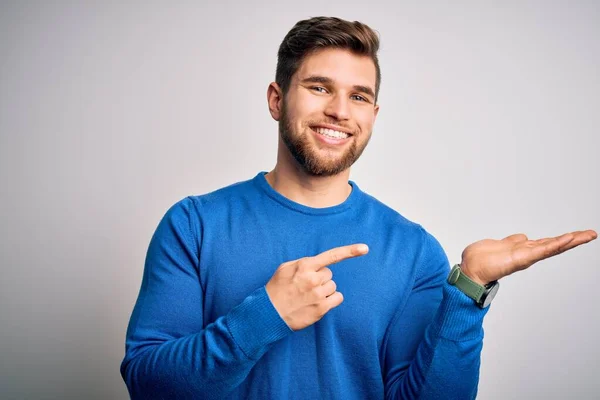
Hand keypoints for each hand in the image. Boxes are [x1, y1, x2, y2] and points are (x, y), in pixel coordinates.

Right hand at [265, 243, 368, 330]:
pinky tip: (317, 303)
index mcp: (304, 266)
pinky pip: (337, 298)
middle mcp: (313, 279)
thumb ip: (303, 264)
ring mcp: (318, 294)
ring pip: (333, 286)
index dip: (349, 251)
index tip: (365, 248)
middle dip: (320, 279)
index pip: (331, 256)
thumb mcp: (285, 268)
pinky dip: (330, 300)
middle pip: (329, 274)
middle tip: (306, 287)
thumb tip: (317, 264)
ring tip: (308, 296)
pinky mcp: (321, 308)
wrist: (269, 313)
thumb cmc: (276, 289)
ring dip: (324, 290)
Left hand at [460, 230, 596, 284]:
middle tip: (591, 234)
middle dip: (574, 240)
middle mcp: (527, 254)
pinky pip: (542, 250)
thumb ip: (513, 241)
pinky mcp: (522, 259)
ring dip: (570, 241)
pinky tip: (568, 238)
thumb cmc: (481, 260)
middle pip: (555, 245)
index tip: (577, 233)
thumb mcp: (500, 244)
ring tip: (587, 235)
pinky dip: (556, 244)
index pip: (547, 242)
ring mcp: (526, 257)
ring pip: (553, 247)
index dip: (562, 238)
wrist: (471, 269)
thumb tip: (524, 237)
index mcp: (523, 250)